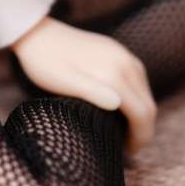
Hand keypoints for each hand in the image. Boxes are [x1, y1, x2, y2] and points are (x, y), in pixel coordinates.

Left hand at [12, 15, 156, 153]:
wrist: (36, 32)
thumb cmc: (45, 63)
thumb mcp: (63, 81)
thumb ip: (91, 92)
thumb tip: (119, 104)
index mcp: (114, 75)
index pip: (143, 114)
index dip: (140, 138)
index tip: (127, 153)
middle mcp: (126, 63)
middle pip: (149, 105)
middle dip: (143, 130)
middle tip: (127, 148)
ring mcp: (125, 55)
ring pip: (146, 93)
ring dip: (141, 115)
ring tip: (124, 132)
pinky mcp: (119, 51)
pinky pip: (138, 80)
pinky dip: (136, 99)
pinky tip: (122, 109)